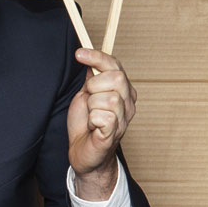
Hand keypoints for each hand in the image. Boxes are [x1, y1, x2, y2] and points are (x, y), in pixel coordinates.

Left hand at [67, 49, 136, 199]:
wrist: (83, 152)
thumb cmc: (85, 125)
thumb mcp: (85, 95)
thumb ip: (91, 78)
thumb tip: (89, 56)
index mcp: (123, 91)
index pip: (115, 65)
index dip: (97, 57)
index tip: (79, 54)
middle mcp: (128, 103)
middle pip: (115, 78)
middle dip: (93, 85)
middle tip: (88, 100)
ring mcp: (124, 119)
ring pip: (108, 98)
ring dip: (91, 106)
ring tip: (90, 117)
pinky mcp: (115, 133)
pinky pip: (104, 117)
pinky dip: (92, 120)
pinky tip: (92, 127)